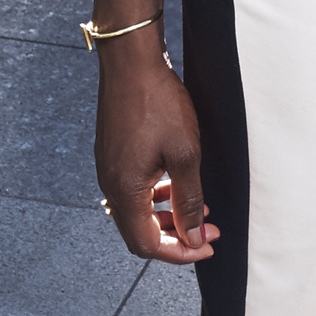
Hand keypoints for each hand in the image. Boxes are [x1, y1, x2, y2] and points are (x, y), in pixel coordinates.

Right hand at [92, 42, 216, 262]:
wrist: (131, 62)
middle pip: (138, 233)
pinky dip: (155, 197)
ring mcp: (108, 169)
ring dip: (166, 217)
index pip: (148, 244)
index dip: (180, 252)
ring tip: (197, 209)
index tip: (207, 245)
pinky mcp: (112, 154)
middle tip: (207, 231)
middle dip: (175, 238)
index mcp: (125, 190)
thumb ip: (189, 200)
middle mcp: (110, 184)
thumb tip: (193, 237)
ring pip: (135, 212)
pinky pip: (131, 191)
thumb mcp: (185, 154)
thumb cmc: (158, 102)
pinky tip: (175, 184)